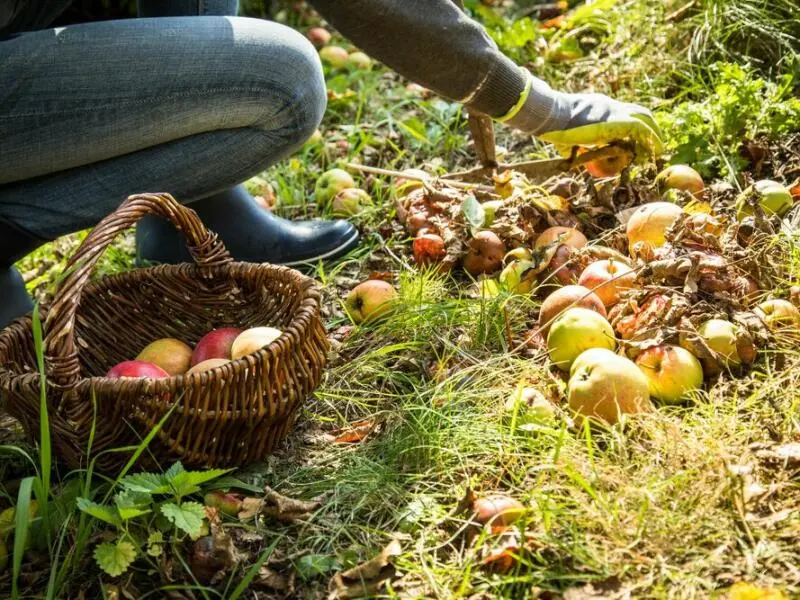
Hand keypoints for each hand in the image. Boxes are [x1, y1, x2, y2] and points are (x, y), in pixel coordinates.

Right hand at [538, 93, 663, 158]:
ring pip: (644, 118)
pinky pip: (642, 128)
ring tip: (659, 148)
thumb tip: (567, 154)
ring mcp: (615, 111)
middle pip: (637, 111)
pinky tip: (658, 149)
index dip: (630, 126)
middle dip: (648, 126)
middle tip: (652, 142)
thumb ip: (570, 144)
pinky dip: (652, 138)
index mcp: (598, 107)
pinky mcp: (619, 120)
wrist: (554, 116)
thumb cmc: (554, 126)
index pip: (620, 113)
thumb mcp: (565, 136)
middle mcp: (610, 106)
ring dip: (654, 133)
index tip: (634, 140)